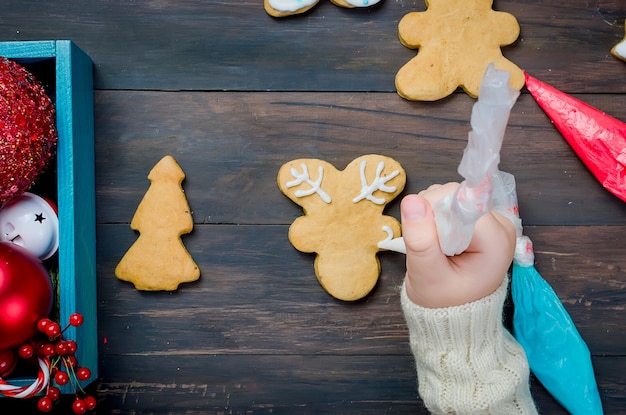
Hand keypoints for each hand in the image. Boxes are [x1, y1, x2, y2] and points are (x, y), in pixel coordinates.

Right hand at [401, 182, 515, 307]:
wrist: (454, 316)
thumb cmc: (442, 302)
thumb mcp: (426, 274)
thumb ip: (420, 239)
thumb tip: (411, 200)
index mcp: (496, 240)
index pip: (458, 199)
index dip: (433, 211)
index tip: (425, 238)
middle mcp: (500, 226)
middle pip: (455, 195)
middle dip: (433, 215)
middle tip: (429, 246)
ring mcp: (492, 222)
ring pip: (450, 197)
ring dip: (433, 217)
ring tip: (435, 246)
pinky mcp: (481, 221)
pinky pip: (452, 204)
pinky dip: (438, 218)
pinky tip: (439, 241)